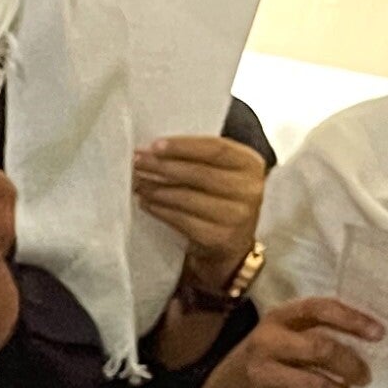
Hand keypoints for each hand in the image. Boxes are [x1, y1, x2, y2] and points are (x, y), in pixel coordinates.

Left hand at [139, 136, 269, 280]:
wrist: (232, 243)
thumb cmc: (219, 197)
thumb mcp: (220, 171)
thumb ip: (196, 157)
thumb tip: (151, 151)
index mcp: (250, 164)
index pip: (216, 149)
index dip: (183, 146)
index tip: (154, 145)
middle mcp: (250, 189)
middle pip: (200, 173)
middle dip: (163, 166)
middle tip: (136, 162)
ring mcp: (237, 216)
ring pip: (188, 198)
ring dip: (156, 189)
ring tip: (137, 182)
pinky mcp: (219, 237)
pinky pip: (182, 220)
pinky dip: (159, 210)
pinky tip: (145, 203)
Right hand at [197, 297, 386, 387]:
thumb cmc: (270, 357)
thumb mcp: (284, 333)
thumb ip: (317, 330)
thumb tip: (372, 339)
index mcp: (278, 318)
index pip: (320, 310)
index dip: (352, 320)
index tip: (379, 334)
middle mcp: (265, 342)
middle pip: (321, 350)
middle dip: (350, 365)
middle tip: (364, 377)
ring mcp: (259, 374)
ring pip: (314, 385)